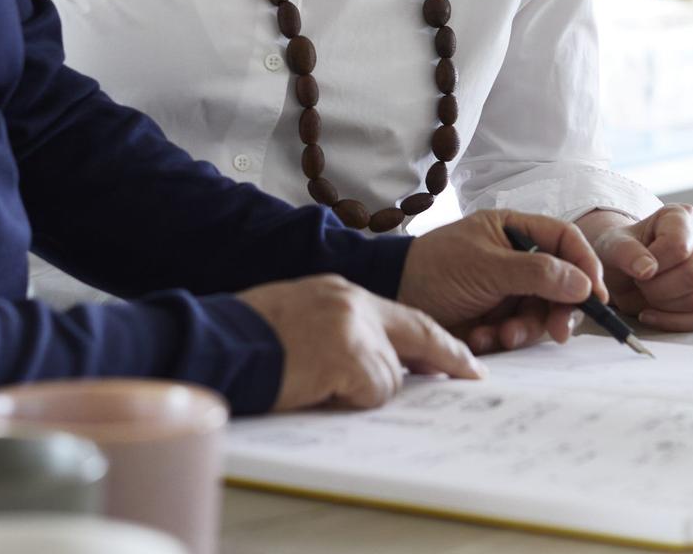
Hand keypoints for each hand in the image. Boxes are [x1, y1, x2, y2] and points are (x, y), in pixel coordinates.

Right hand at [238, 274, 484, 410]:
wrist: (219, 342)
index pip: (401, 314)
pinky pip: (372, 392)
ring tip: (320, 383)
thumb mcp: (302, 317)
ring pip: (390, 376)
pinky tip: (318, 389)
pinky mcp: (349, 355)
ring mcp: (353, 327)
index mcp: (341, 292)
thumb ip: (342, 329)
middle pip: (420, 331)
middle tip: (473, 376)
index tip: (455, 356)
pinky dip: (352, 401)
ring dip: (365, 391)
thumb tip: (373, 361)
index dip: (431, 338)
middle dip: (449, 356)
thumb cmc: (248, 338)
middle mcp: (352, 302)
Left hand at [396, 210, 605, 355]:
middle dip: (559, 309)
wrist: (395, 297)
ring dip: (526, 329)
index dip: (585, 264)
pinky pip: (519, 332)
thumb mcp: (486, 266)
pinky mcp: (497, 317)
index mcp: (514, 229)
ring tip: (500, 335)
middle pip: (562, 283)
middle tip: (556, 332)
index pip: (565, 240)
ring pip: (543, 313)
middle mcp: (517, 258)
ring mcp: (508, 289)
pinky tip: (481, 338)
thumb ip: (535, 273)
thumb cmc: (436, 267)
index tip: (596, 294)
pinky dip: (504, 339)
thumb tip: (584, 283)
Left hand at [578, 205, 692, 331]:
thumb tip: (647, 269)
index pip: (678, 245)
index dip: (655, 263)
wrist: (624, 271)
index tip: (638, 266)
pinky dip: (675, 322)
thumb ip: (626, 251)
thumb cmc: (622, 252)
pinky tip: (651, 315)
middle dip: (659, 287)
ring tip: (646, 293)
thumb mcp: (613, 245)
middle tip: (640, 283)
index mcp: (682, 217)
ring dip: (665, 305)